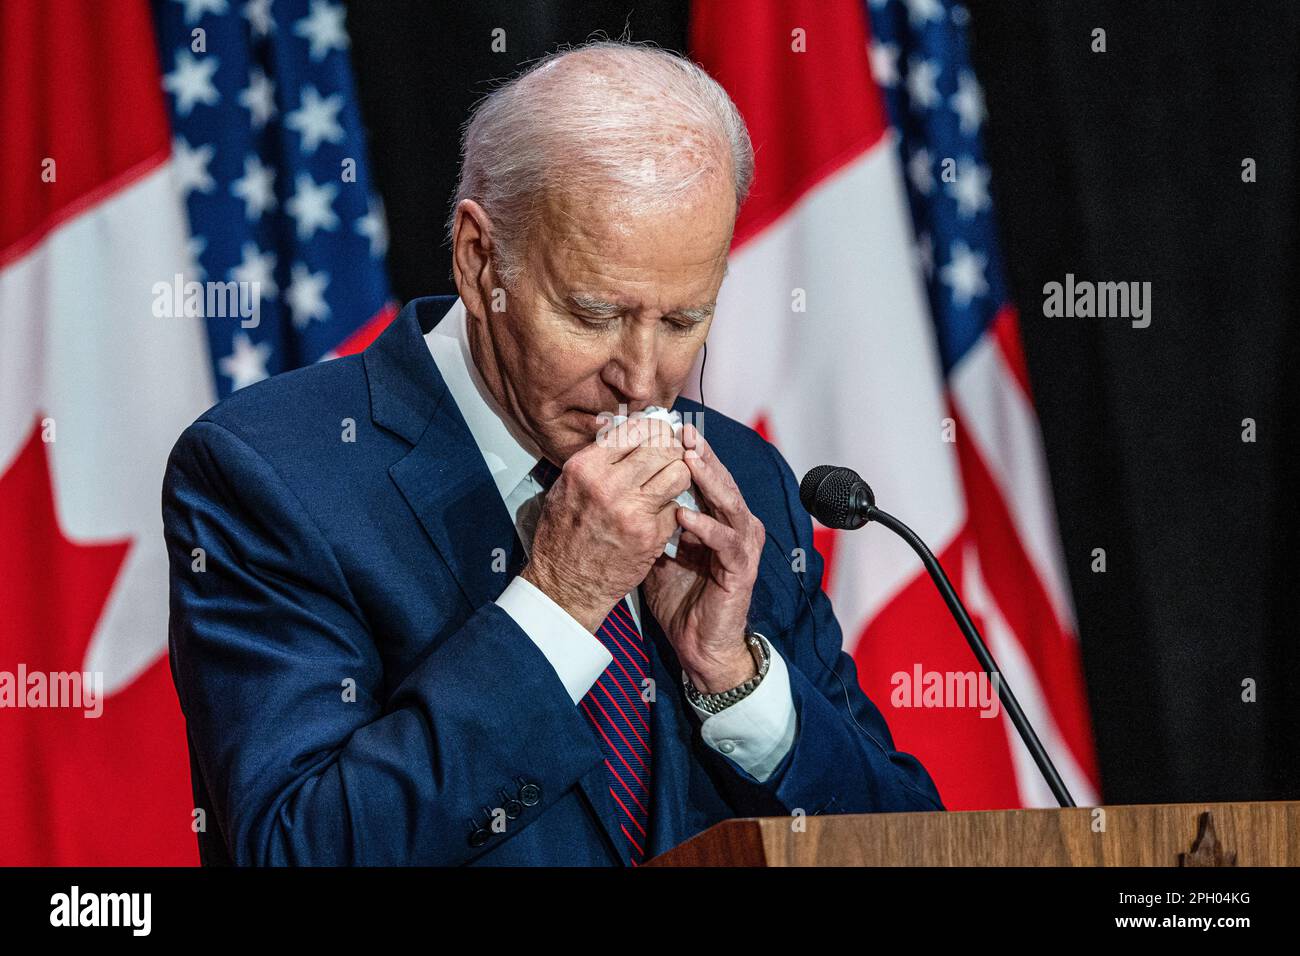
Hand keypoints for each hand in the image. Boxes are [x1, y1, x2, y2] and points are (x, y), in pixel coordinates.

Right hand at [522, 416, 691, 631]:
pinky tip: (663, 510)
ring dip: (679, 473)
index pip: (635, 428)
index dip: (653, 427)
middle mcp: (609, 485)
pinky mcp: (650, 535)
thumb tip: (623, 431)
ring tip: (671, 479)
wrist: (565, 585)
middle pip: (662, 445)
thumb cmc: (563, 536)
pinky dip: (674, 505)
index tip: (659, 431)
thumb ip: (595, 459)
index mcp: (585, 468)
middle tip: (672, 452)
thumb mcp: (565, 487)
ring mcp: (632, 510)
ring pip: (679, 472)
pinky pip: (677, 505)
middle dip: (672, 446)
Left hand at [642, 425, 765, 692]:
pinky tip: (686, 514)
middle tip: (681, 429)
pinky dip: (705, 526)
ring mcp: (741, 545)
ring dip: (708, 478)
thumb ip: (649, 517)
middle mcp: (735, 523)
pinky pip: (725, 541)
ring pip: (728, 501)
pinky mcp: (741, 568)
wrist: (699, 643)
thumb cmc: (680, 596)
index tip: (661, 428)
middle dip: (700, 452)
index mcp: (717, 516)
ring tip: (687, 458)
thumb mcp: (657, 548)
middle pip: (719, 478)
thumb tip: (618, 486)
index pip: (703, 473)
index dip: (684, 450)